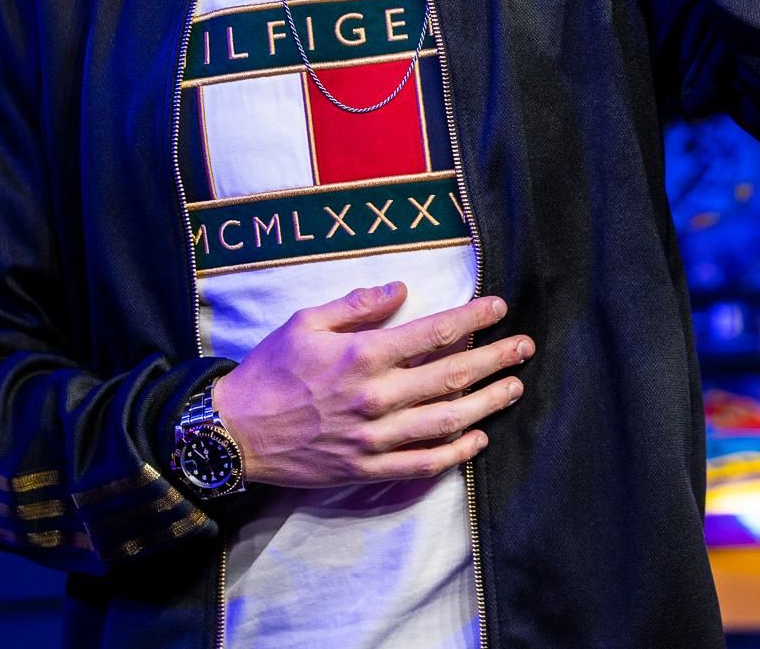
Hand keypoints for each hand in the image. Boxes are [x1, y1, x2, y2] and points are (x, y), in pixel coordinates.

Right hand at [211, 282, 533, 487]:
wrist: (235, 432)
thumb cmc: (269, 370)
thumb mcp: (306, 322)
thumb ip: (357, 306)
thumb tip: (400, 290)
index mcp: (363, 355)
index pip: (434, 333)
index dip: (473, 318)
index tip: (499, 308)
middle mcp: (376, 397)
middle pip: (451, 376)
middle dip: (494, 359)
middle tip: (524, 347)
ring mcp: (375, 438)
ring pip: (446, 420)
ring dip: (486, 403)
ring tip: (513, 387)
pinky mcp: (368, 470)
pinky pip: (423, 463)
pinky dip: (456, 451)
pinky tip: (478, 437)